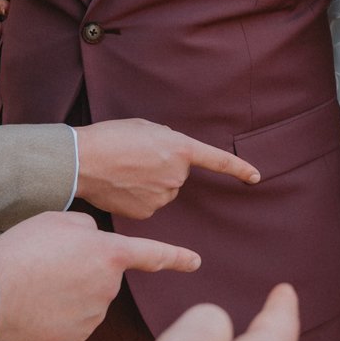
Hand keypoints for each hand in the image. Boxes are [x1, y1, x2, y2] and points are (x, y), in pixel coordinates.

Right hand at [0, 211, 199, 340]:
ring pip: (86, 300)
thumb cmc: (22, 252)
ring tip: (33, 286)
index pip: (152, 255)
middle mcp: (108, 288)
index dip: (176, 257)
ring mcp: (93, 317)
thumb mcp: (58, 221)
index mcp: (109, 255)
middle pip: (102, 277)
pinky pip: (71, 323)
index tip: (196, 261)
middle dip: (82, 272)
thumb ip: (88, 229)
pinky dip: (56, 317)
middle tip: (45, 266)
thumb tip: (95, 242)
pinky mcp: (74, 338)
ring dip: (67, 294)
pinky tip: (33, 308)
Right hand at [74, 118, 260, 219]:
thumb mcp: (146, 128)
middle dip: (162, 167)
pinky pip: (149, 203)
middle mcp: (177, 175)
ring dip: (149, 182)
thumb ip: (167, 141)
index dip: (238, 168)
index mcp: (180, 148)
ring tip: (124, 170)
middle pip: (177, 174)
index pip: (218, 160)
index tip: (256, 177)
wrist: (83, 161)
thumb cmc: (111, 137)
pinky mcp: (148, 212)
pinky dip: (138, 196)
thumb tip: (171, 155)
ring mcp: (163, 196)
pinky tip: (121, 185)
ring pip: (163, 190)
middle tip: (135, 157)